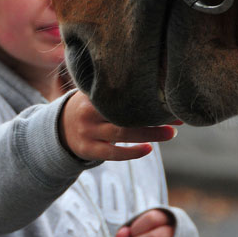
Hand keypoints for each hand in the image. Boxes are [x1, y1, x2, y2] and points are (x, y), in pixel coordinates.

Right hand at [58, 91, 178, 161]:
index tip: (169, 97)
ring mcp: (87, 133)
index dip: (147, 97)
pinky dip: (131, 152)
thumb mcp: (93, 93)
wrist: (59, 128)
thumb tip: (156, 82)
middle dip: (153, 117)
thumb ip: (115, 89)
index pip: (122, 95)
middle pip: (124, 114)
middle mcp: (88, 113)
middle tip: (178, 117)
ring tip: (171, 133)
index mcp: (91, 95)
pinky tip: (148, 149)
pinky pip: (113, 154)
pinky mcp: (88, 150)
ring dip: (149, 134)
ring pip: (121, 134)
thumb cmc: (88, 107)